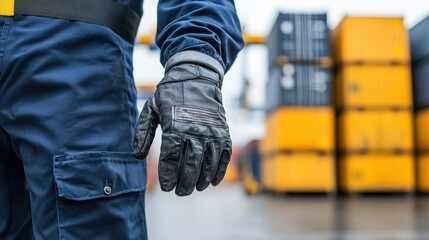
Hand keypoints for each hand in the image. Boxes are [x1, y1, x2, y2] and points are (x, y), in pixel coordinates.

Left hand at [133, 51, 231, 195]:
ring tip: (197, 188)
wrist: (197, 76)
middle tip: (180, 193)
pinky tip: (214, 181)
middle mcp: (194, 130)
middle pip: (190, 164)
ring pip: (208, 162)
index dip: (168, 175)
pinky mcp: (223, 130)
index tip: (166, 187)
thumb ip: (143, 131)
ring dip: (203, 179)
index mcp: (174, 126)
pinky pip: (224, 154)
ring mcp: (211, 131)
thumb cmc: (171, 94)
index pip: (170, 158)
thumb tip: (137, 155)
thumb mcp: (151, 108)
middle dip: (185, 182)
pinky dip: (221, 169)